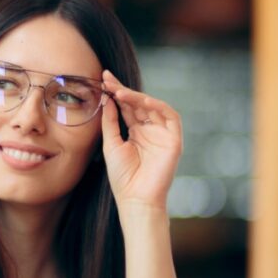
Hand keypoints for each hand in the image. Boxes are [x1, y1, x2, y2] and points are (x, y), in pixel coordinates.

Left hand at [100, 70, 181, 212]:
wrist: (136, 198)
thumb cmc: (122, 176)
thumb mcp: (111, 144)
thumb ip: (110, 121)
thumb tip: (108, 98)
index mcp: (135, 132)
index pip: (126, 107)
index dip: (116, 92)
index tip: (103, 79)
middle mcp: (150, 130)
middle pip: (138, 104)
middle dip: (123, 90)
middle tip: (108, 79)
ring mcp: (162, 134)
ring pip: (153, 107)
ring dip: (137, 97)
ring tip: (120, 92)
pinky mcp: (174, 140)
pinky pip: (170, 116)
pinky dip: (158, 106)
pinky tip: (142, 100)